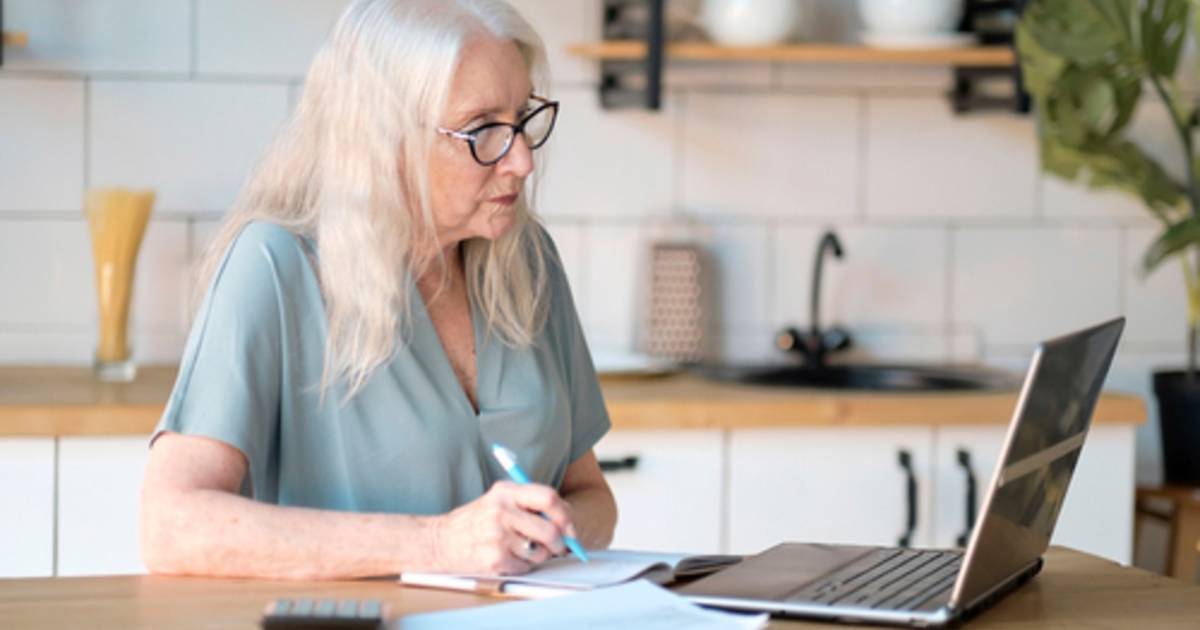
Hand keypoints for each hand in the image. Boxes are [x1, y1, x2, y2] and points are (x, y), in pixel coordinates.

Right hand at [432, 481, 578, 574]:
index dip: (565, 514)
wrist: (439, 541)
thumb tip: (566, 522)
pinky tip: (508, 558)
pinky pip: (525, 567)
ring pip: (541, 552)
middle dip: (560, 543)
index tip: (569, 527)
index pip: (549, 497)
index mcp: (506, 492)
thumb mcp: (498, 500)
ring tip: (524, 551)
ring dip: (540, 556)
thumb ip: (529, 505)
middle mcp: (502, 511)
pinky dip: (523, 566)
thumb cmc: (475, 521)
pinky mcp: (494, 559)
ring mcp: (498, 536)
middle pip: (550, 529)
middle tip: (560, 548)